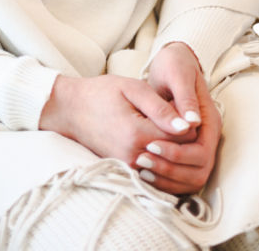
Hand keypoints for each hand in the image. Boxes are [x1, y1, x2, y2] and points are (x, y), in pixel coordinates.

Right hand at [39, 64, 216, 194]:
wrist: (71, 110)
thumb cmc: (102, 93)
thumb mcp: (133, 89)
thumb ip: (160, 108)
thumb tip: (186, 125)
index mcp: (137, 134)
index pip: (182, 138)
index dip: (187, 122)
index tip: (180, 107)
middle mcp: (133, 157)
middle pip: (177, 154)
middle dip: (183, 136)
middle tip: (174, 114)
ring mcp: (128, 167)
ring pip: (167, 164)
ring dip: (172, 147)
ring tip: (163, 123)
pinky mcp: (125, 169)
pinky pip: (154, 168)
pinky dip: (161, 155)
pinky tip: (155, 136)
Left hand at [142, 42, 221, 193]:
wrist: (172, 62)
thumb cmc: (174, 65)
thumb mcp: (177, 75)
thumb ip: (185, 98)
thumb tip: (192, 122)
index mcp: (209, 120)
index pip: (202, 153)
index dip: (178, 155)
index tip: (152, 146)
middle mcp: (207, 136)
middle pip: (199, 171)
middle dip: (171, 170)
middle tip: (143, 161)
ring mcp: (198, 145)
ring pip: (191, 178)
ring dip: (168, 179)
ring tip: (141, 170)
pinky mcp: (186, 149)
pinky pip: (181, 175)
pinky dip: (166, 179)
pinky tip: (145, 172)